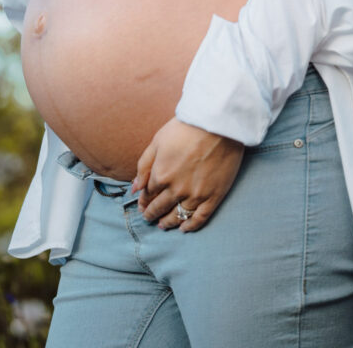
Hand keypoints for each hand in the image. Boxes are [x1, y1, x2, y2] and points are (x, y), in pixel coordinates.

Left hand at [132, 118, 244, 232]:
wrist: (217, 123)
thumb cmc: (186, 127)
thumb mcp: (158, 141)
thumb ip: (144, 165)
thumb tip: (135, 188)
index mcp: (161, 175)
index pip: (148, 194)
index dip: (144, 200)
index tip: (142, 204)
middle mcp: (176, 189)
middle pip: (160, 207)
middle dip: (152, 213)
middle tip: (149, 217)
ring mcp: (196, 195)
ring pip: (178, 216)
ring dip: (168, 222)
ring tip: (163, 225)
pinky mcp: (214, 196)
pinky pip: (200, 218)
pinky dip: (191, 226)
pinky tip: (184, 228)